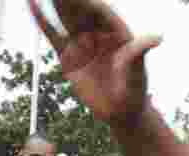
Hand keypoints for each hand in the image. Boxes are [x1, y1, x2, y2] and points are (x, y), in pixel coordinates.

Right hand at [28, 0, 161, 124]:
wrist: (121, 111)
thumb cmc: (134, 90)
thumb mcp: (137, 72)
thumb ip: (139, 53)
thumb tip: (156, 38)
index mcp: (116, 31)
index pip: (99, 10)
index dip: (88, 1)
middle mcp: (97, 32)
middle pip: (80, 7)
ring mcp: (82, 42)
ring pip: (65, 16)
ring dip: (55, 0)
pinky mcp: (68, 55)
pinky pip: (53, 34)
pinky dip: (42, 20)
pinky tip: (32, 3)